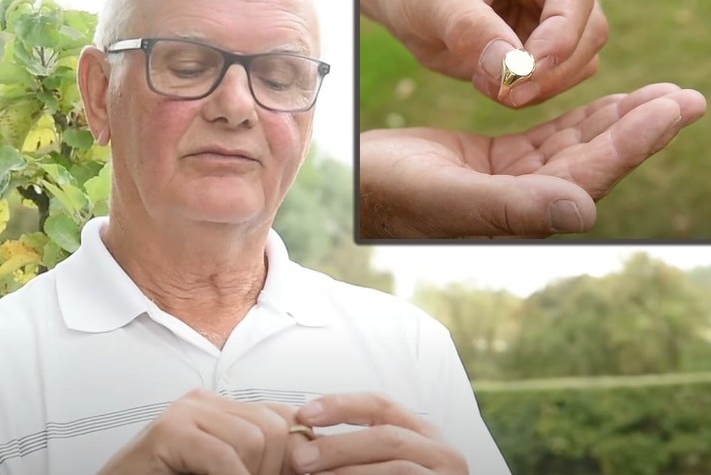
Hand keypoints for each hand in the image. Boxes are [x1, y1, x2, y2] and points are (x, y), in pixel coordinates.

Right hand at [98, 389, 301, 474]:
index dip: (295, 453)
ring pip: (255, 439)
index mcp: (220, 409)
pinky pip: (223, 457)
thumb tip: (305, 462)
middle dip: (275, 468)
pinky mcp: (168, 432)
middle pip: (274, 425)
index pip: (283, 415)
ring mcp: (184, 413)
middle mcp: (203, 402)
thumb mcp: (223, 469)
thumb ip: (256, 459)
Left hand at [286, 393, 467, 473]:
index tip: (306, 414)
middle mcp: (441, 453)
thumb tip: (307, 443)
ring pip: (395, 468)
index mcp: (423, 433)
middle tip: (301, 457)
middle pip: (385, 437)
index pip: (381, 404)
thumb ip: (358, 449)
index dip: (341, 405)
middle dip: (337, 445)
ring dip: (348, 472)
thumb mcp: (388, 461)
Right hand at [358, 83, 706, 238]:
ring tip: (659, 97)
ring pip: (575, 146)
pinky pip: (546, 137)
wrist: (351, 184)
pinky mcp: (493, 161)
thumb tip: (581, 211)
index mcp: (518, 209)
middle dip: (641, 127)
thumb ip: (513, 207)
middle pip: (594, 159)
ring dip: (616, 121)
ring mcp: (509, 179)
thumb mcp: (447, 196)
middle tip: (686, 98)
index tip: (674, 107)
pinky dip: (576, 119)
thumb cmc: (388, 192)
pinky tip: (601, 106)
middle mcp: (522, 198)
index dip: (634, 141)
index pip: (590, 173)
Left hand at [360, 0, 608, 106]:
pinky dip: (527, 94)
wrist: (412, 12)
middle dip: (551, 72)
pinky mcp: (543, 55)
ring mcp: (556, 25)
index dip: (559, 40)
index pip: (576, 4)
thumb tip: (511, 67)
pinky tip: (487, 84)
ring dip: (539, 87)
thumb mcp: (437, 7)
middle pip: (590, 36)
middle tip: (507, 95)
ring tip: (484, 82)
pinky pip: (555, 82)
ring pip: (580, 63)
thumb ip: (471, 30)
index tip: (523, 74)